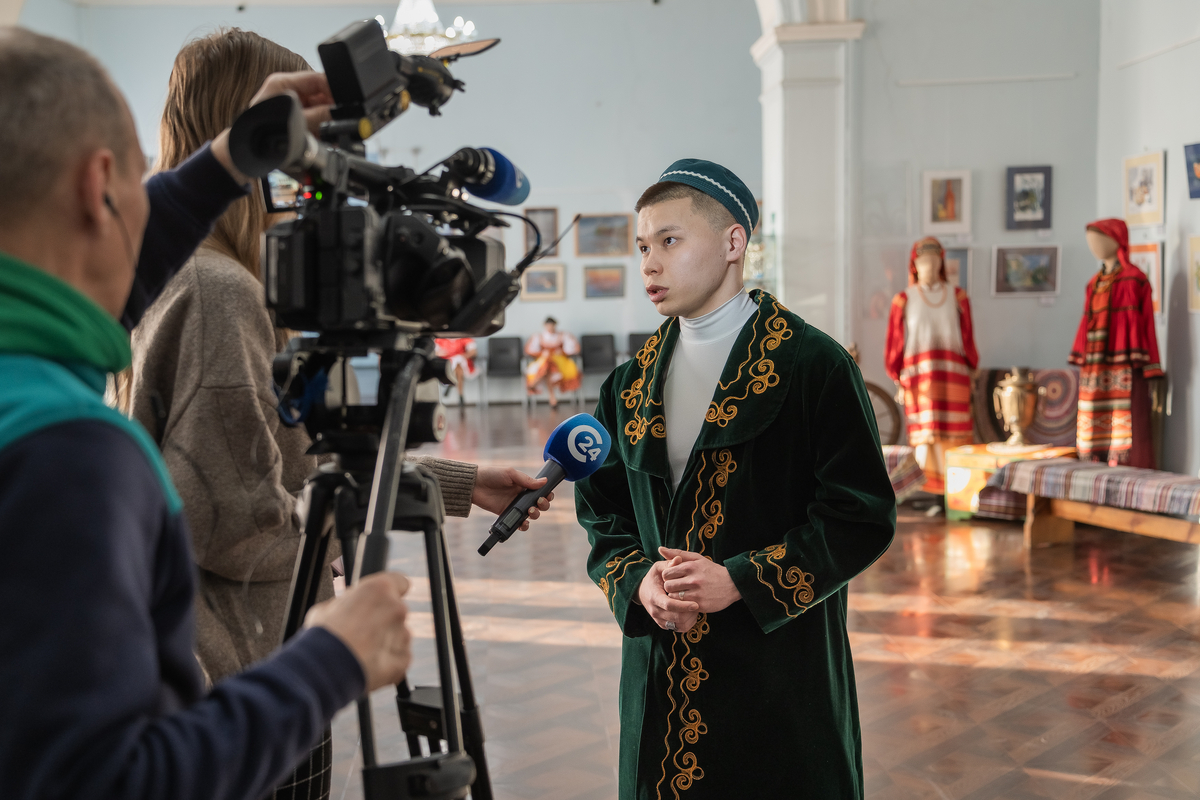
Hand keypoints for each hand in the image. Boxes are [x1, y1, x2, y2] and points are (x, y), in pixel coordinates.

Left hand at [211, 71, 334, 184]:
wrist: (248, 154)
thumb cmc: (261, 133)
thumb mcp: (295, 121)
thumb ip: (319, 115)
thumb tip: (340, 112)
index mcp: (284, 82)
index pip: (318, 78)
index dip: (335, 88)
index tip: (348, 101)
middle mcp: (289, 92)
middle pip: (322, 95)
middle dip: (332, 110)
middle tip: (341, 121)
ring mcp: (294, 106)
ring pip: (321, 110)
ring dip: (328, 122)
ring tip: (332, 132)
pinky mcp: (297, 120)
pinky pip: (316, 122)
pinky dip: (323, 131)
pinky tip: (326, 139)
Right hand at [304, 572, 411, 691]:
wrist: (324, 669)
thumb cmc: (323, 635)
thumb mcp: (329, 607)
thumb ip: (349, 602)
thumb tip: (349, 606)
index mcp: (379, 589)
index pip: (400, 582)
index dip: (392, 592)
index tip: (383, 601)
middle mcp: (397, 608)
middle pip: (397, 611)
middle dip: (384, 620)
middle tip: (362, 633)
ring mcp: (403, 634)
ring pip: (399, 635)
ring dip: (387, 641)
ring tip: (362, 652)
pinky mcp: (403, 658)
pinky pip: (400, 656)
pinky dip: (389, 661)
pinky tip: (369, 664)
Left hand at [472, 467, 552, 530]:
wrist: (474, 485)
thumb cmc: (492, 475)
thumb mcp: (510, 474)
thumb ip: (526, 480)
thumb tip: (545, 481)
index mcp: (524, 485)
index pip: (541, 491)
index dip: (547, 495)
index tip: (548, 496)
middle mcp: (521, 496)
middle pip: (539, 505)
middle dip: (543, 505)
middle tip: (538, 502)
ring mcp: (514, 506)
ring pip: (531, 514)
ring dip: (535, 515)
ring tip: (530, 511)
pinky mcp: (506, 514)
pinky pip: (518, 523)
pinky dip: (523, 525)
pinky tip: (523, 523)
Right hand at [637, 560, 699, 632]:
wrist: (642, 592)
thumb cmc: (654, 578)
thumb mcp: (658, 568)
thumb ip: (668, 564)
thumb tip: (678, 559)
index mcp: (654, 596)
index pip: (669, 605)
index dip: (683, 606)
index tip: (696, 604)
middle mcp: (655, 610)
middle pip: (676, 617)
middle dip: (689, 613)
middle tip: (698, 604)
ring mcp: (658, 619)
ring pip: (679, 625)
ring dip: (690, 618)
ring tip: (694, 607)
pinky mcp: (663, 624)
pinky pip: (679, 628)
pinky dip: (688, 623)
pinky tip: (690, 613)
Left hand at [659, 547, 741, 613]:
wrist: (732, 584)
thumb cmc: (712, 570)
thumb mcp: (697, 559)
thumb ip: (677, 554)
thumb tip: (660, 549)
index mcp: (690, 566)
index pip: (666, 573)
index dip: (667, 577)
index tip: (673, 578)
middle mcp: (693, 580)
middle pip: (668, 586)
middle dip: (670, 587)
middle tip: (676, 588)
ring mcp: (697, 593)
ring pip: (673, 597)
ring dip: (675, 597)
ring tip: (682, 594)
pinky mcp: (700, 604)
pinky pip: (682, 606)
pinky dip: (683, 605)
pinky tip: (688, 601)